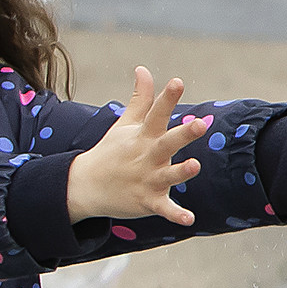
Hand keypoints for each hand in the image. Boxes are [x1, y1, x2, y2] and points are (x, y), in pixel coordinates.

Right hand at [67, 69, 214, 225]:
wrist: (85, 186)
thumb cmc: (112, 151)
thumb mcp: (125, 124)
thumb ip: (140, 98)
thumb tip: (143, 68)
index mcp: (143, 136)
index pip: (157, 113)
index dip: (167, 98)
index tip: (177, 81)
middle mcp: (147, 156)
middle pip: (167, 143)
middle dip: (183, 134)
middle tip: (201, 124)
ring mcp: (147, 179)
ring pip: (168, 175)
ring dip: (182, 172)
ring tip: (196, 165)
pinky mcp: (147, 201)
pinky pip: (164, 209)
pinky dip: (175, 214)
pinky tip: (189, 219)